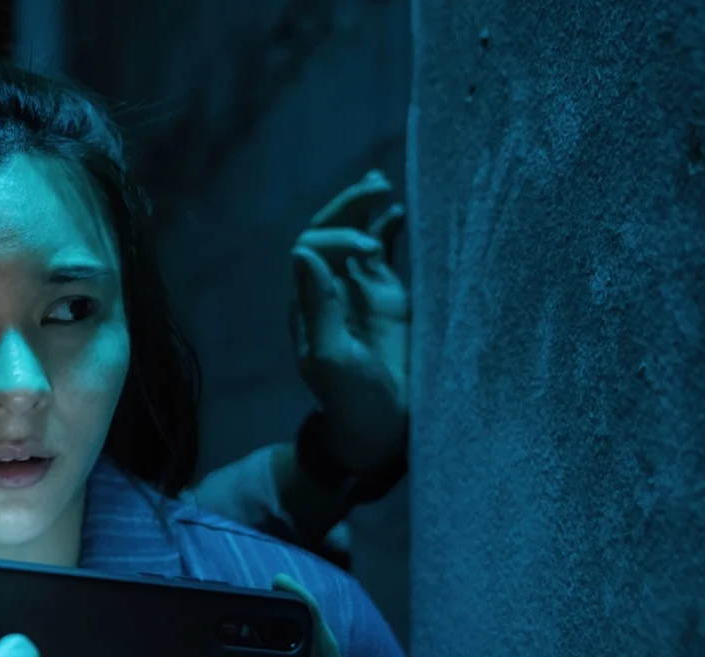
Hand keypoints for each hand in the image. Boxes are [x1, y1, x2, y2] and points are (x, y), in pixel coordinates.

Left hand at [291, 170, 409, 471]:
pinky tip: (400, 212)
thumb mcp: (329, 357)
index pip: (313, 248)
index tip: (368, 250)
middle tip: (373, 186)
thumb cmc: (349, 397)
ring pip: (356, 237)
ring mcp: (358, 291)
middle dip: (347, 207)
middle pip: (330, 233)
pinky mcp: (387, 297)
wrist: (378, 424)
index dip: (337, 237)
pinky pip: (383, 254)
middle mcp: (330, 289)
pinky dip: (388, 230)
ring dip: (363, 210)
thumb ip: (318, 307)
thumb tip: (303, 252)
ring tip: (380, 184)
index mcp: (310, 301)